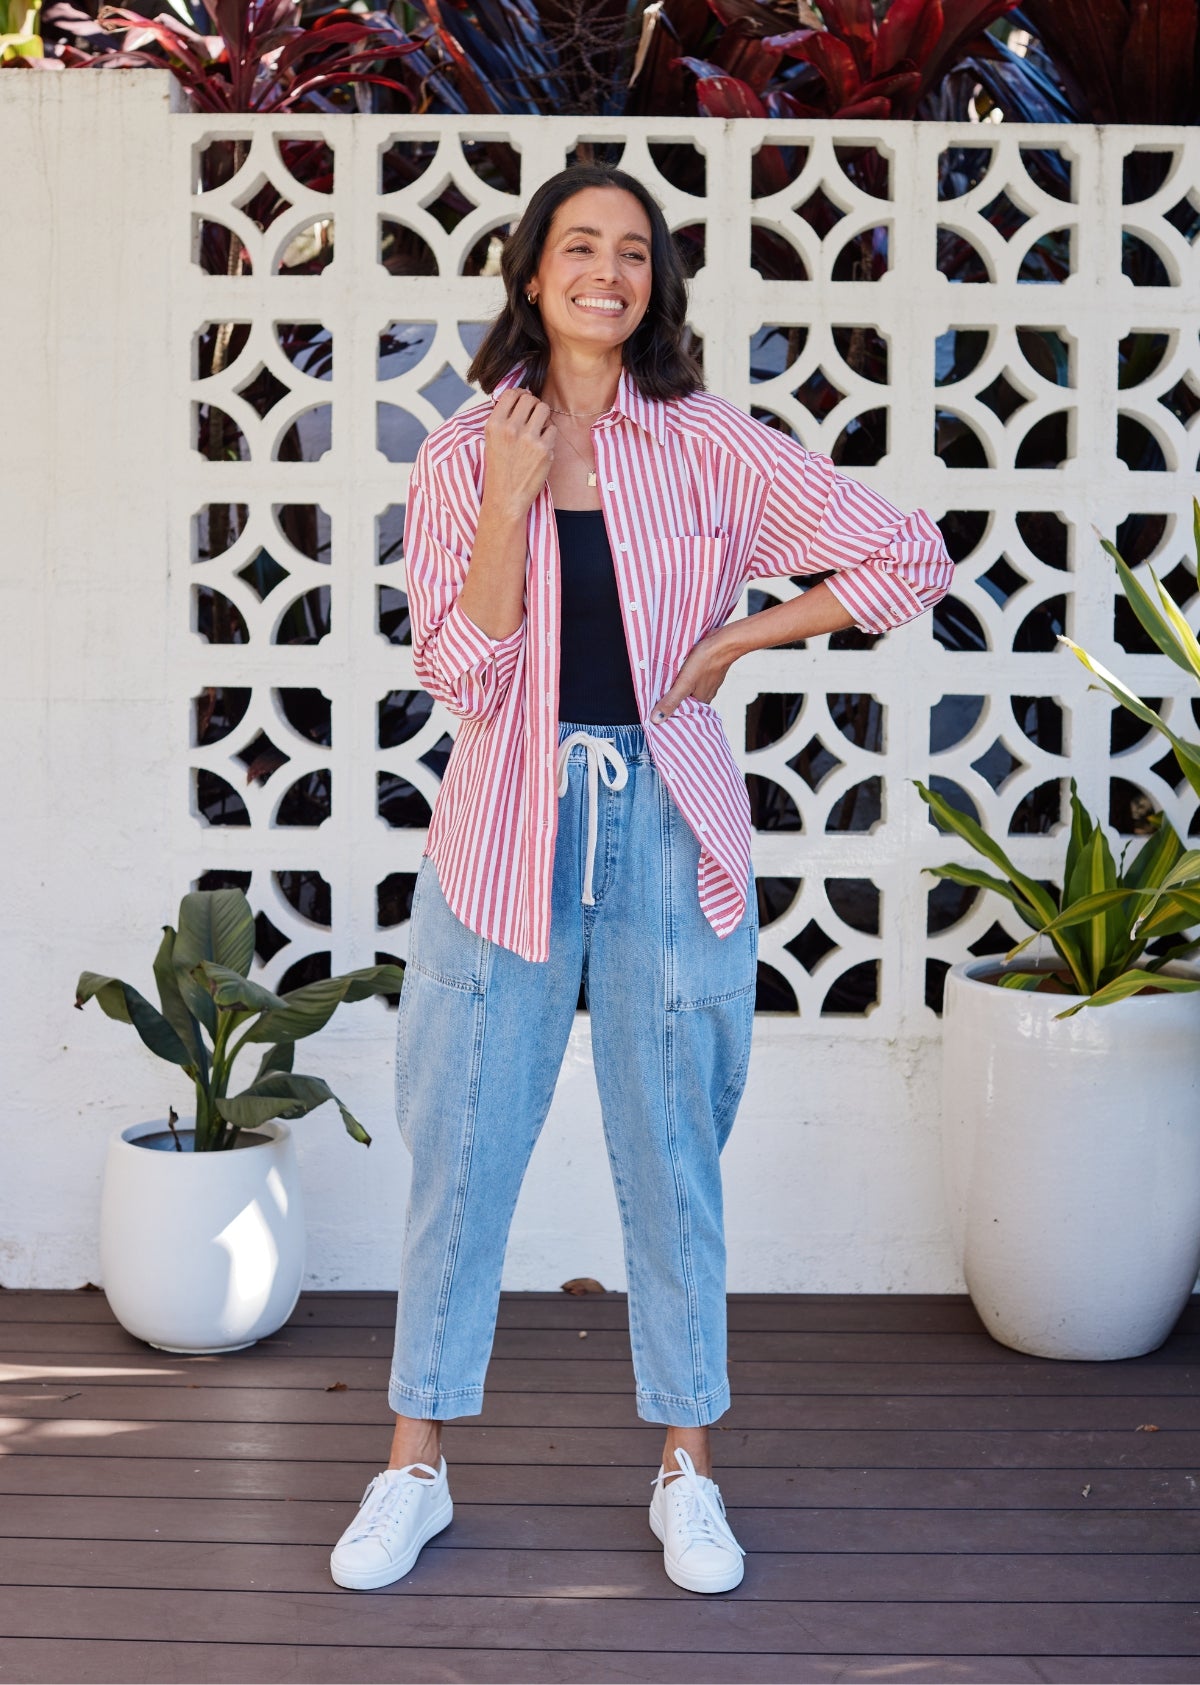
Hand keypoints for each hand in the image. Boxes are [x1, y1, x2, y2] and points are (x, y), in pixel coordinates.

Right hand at [481, 388, 556, 519]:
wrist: (506, 497)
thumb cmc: (499, 469)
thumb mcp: (492, 440)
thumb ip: (503, 418)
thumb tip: (522, 396)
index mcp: (494, 424)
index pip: (511, 394)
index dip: (520, 395)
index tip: (523, 402)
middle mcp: (510, 428)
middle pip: (529, 398)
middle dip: (533, 404)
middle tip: (532, 416)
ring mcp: (528, 438)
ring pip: (543, 409)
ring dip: (543, 416)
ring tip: (538, 428)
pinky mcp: (544, 449)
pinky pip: (552, 429)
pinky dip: (549, 435)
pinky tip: (541, 446)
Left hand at [651, 630, 736, 722]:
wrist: (724, 641)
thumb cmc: (705, 661)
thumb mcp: (684, 684)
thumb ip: (671, 701)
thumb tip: (656, 720)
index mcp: (702, 701)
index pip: (682, 712)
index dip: (669, 711)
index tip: (656, 709)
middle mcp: (706, 694)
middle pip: (685, 699)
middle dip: (673, 698)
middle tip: (656, 695)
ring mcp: (709, 681)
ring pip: (690, 687)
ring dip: (679, 685)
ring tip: (665, 683)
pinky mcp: (708, 670)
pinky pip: (694, 676)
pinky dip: (686, 675)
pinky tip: (679, 670)